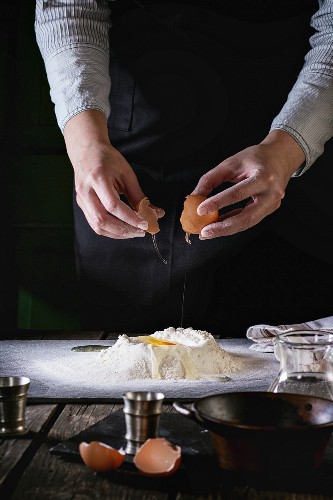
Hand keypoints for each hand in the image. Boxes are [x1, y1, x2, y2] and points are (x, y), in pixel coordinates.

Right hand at [64, 110, 163, 238]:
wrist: (86, 151)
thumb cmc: (108, 159)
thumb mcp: (127, 174)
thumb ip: (139, 196)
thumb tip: (155, 213)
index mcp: (97, 179)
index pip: (113, 206)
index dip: (130, 218)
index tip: (145, 224)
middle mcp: (86, 192)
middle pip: (102, 220)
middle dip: (124, 230)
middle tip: (141, 231)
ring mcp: (81, 200)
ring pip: (97, 226)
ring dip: (117, 234)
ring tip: (134, 232)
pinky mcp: (82, 205)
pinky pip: (95, 224)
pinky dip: (110, 230)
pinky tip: (123, 229)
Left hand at [192, 130, 305, 237]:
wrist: (281, 157)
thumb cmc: (256, 157)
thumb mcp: (231, 162)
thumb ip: (211, 179)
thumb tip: (194, 196)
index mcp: (264, 177)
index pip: (237, 194)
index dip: (218, 203)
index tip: (200, 210)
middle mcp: (272, 193)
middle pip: (246, 217)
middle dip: (223, 227)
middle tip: (204, 232)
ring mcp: (273, 204)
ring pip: (248, 223)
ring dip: (226, 229)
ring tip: (207, 232)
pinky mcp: (269, 210)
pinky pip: (249, 220)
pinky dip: (232, 224)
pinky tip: (218, 225)